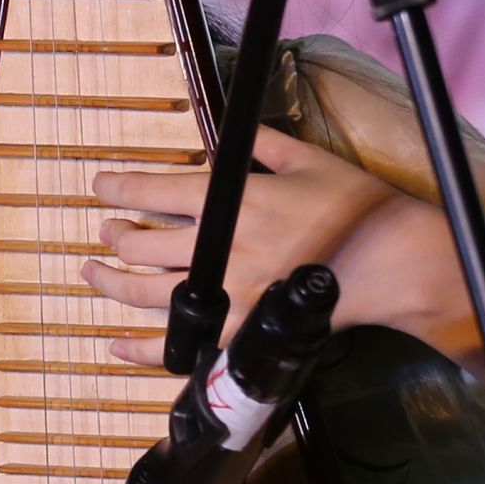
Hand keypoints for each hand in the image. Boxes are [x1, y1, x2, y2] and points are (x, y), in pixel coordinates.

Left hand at [80, 135, 445, 363]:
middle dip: (114, 234)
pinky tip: (116, 345)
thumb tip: (225, 133)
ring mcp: (226, 295)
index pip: (154, 191)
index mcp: (232, 201)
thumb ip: (260, 145)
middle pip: (141, 245)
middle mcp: (219, 249)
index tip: (100, 185)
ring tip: (94, 272)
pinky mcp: (239, 333)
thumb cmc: (354, 206)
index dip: (118, 188)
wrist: (390, 263)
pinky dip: (141, 350)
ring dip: (111, 283)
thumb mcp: (307, 158)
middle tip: (107, 230)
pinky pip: (178, 346)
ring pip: (147, 294)